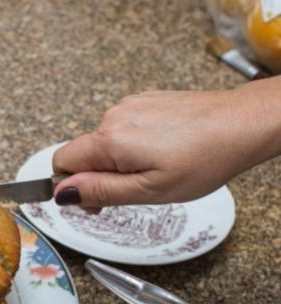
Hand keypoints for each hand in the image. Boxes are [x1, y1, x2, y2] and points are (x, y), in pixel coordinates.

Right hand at [51, 78, 280, 208]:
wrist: (242, 124)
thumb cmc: (205, 159)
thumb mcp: (148, 191)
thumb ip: (100, 191)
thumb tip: (61, 193)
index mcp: (110, 140)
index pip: (61, 161)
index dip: (71, 186)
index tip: (95, 202)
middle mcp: (114, 116)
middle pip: (83, 153)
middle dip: (98, 176)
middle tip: (133, 192)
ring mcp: (131, 105)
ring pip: (105, 143)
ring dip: (119, 161)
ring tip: (155, 170)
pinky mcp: (146, 101)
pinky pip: (124, 129)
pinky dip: (134, 145)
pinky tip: (163, 152)